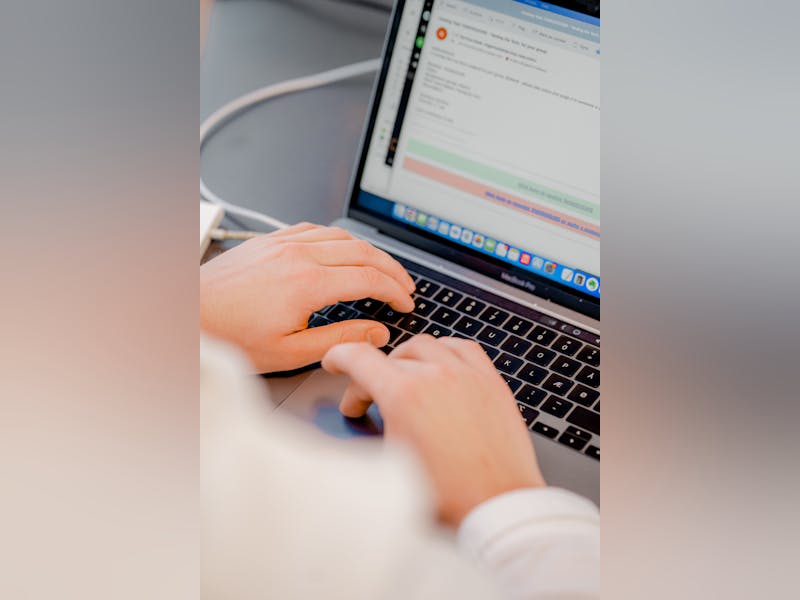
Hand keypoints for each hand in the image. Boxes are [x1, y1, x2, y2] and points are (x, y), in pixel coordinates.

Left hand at [200, 223, 415, 372]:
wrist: (186, 314)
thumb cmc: (230, 337)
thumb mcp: (289, 352)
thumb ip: (339, 340)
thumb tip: (376, 332)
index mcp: (307, 284)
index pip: (370, 278)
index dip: (395, 291)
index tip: (405, 303)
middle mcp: (298, 255)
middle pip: (363, 251)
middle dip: (392, 269)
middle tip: (405, 287)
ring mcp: (283, 243)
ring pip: (342, 236)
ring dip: (369, 251)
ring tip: (382, 270)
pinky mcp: (270, 240)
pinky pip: (315, 229)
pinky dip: (339, 239)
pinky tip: (343, 250)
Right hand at [322, 335, 545, 526]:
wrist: (496, 504)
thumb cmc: (447, 495)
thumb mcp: (388, 465)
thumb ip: (364, 434)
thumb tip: (350, 422)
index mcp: (405, 395)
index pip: (360, 358)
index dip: (339, 358)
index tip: (335, 363)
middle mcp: (437, 377)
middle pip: (390, 358)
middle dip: (371, 378)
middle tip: (368, 403)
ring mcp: (467, 376)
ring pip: (426, 346)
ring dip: (406, 360)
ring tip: (401, 380)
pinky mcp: (491, 383)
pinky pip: (464, 348)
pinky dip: (445, 351)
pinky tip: (441, 365)